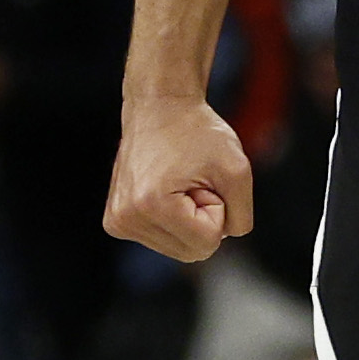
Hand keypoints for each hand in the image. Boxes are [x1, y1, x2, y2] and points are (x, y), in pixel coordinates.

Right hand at [107, 95, 257, 262]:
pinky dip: (173, 219)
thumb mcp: (238, 170)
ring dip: (189, 219)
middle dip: (203, 219)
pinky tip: (164, 189)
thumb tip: (223, 240)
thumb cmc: (199, 132)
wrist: (160, 107)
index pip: (208, 242)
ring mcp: (117, 221)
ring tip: (179, 183)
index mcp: (152, 206)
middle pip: (192, 252)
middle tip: (193, 182)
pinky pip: (162, 240)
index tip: (204, 180)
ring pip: (178, 248)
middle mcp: (126, 218)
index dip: (218, 209)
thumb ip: (242, 217)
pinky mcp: (115, 221)